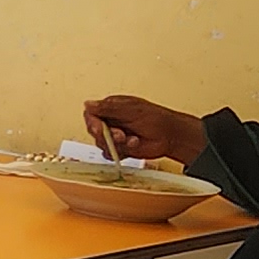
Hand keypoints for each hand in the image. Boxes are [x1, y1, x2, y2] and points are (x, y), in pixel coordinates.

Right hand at [81, 92, 205, 167]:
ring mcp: (115, 136)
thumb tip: (88, 104)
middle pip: (94, 131)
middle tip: (120, 135)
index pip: (91, 115)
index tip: (98, 129)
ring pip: (102, 144)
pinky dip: (121, 152)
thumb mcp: (130, 109)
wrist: (171, 136)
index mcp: (111, 108)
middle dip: (107, 135)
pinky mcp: (120, 149)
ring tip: (132, 140)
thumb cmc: (156, 118)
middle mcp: (111, 122)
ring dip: (117, 144)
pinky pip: (110, 154)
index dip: (92, 123)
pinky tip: (133, 145)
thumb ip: (108, 108)